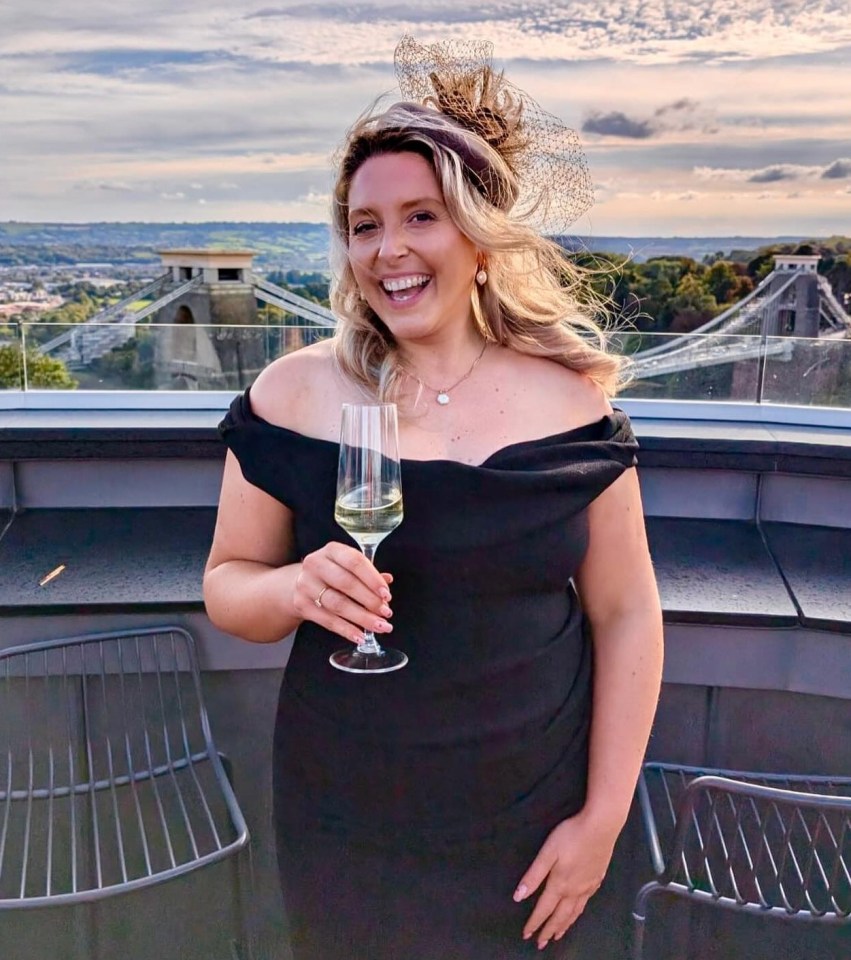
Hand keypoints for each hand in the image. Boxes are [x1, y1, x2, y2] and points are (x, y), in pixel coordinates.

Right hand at [293, 542, 393, 644]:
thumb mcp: (347, 566)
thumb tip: (387, 580)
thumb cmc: (331, 573)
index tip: (386, 594)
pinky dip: (346, 630)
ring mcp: (306, 585)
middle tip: (386, 612)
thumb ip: (367, 573)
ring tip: (379, 625)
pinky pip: (327, 621)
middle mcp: (316, 564)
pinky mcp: (301, 605)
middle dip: (370, 600)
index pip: (355, 562)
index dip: (373, 579)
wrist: (300, 583)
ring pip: (338, 604)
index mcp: (332, 550)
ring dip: (362, 618)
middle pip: (346, 584)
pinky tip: (360, 636)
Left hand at [514, 811, 619, 949]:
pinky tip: (576, 913)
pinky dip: (577, 914)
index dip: (534, 923)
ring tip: (557, 935)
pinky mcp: (597, 880)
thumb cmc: (571, 835)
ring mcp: (587, 887)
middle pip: (559, 916)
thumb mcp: (548, 852)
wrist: (601, 827)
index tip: (526, 935)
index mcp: (559, 884)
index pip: (544, 909)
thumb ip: (533, 875)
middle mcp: (574, 890)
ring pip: (574, 913)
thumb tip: (518, 896)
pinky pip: (585, 904)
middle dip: (548, 930)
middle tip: (540, 943)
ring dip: (564, 926)